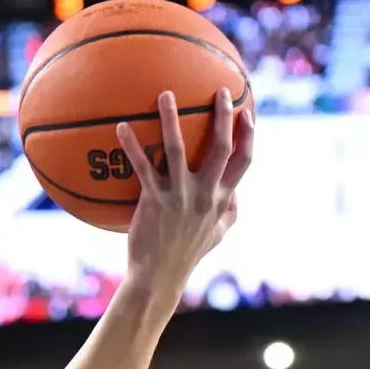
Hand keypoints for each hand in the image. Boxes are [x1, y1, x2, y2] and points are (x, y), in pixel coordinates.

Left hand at [119, 89, 255, 290]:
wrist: (159, 277)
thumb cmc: (186, 255)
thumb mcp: (217, 235)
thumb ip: (229, 214)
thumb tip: (236, 197)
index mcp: (222, 199)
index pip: (243, 160)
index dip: (248, 134)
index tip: (248, 112)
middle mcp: (204, 193)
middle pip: (221, 146)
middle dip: (223, 116)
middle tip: (219, 91)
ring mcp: (179, 195)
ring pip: (178, 148)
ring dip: (171, 118)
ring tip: (165, 94)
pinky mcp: (153, 200)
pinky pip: (142, 167)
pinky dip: (131, 145)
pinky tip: (120, 127)